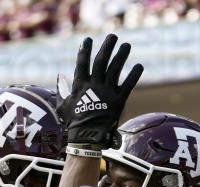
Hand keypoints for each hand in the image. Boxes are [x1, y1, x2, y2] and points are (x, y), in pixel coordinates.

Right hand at [57, 34, 142, 149]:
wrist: (87, 137)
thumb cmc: (74, 122)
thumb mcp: (63, 105)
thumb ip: (62, 90)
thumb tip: (60, 77)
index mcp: (81, 85)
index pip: (82, 63)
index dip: (85, 50)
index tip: (87, 39)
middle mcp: (94, 85)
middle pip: (101, 61)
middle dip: (107, 47)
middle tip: (113, 36)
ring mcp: (107, 92)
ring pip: (115, 69)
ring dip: (121, 55)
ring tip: (127, 45)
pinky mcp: (119, 100)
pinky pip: (128, 85)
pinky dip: (134, 75)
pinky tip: (140, 66)